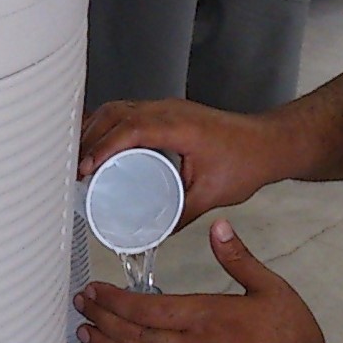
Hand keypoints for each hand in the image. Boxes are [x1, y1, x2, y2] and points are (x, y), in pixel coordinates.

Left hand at [76, 222, 338, 342]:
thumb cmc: (292, 339)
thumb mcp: (272, 289)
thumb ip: (240, 259)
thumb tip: (218, 226)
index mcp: (203, 317)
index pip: (147, 307)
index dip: (115, 300)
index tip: (93, 291)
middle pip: (134, 334)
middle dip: (103, 319)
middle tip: (79, 308)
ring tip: (84, 336)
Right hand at [81, 98, 294, 220]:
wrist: (270, 143)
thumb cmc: (247, 161)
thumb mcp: (210, 194)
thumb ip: (179, 215)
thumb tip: (152, 235)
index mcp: (178, 125)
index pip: (130, 128)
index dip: (103, 146)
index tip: (85, 168)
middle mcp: (169, 110)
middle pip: (115, 114)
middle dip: (89, 138)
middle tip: (73, 168)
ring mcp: (168, 108)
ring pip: (120, 109)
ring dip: (96, 129)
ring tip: (80, 159)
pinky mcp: (168, 113)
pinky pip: (130, 112)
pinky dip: (110, 126)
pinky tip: (102, 145)